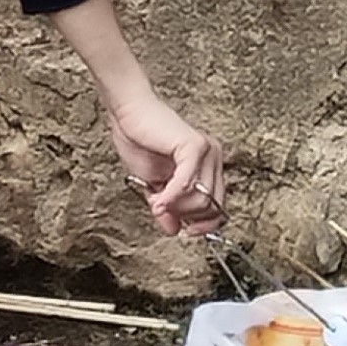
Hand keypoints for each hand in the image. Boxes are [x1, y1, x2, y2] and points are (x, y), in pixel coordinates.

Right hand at [45, 0, 226, 235]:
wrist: (127, 113)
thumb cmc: (140, 140)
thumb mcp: (154, 184)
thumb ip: (167, 206)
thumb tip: (173, 229)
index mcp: (208, 165)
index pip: (219, 205)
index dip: (204, 224)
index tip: (187, 231)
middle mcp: (213, 157)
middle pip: (211, 206)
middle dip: (185, 216)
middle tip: (162, 209)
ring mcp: (207, 151)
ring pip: (201, 199)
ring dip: (175, 207)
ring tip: (156, 201)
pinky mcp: (194, 146)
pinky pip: (188, 184)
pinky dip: (171, 197)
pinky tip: (158, 201)